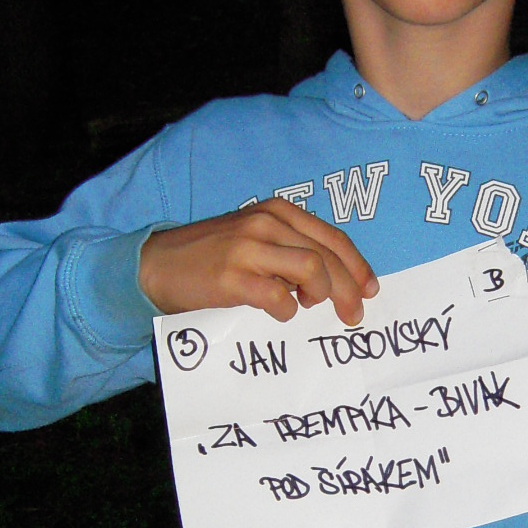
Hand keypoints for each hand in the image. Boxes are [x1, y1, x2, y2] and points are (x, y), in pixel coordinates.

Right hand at [138, 197, 378, 325]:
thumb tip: (331, 282)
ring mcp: (248, 249)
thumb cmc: (211, 256)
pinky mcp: (232, 278)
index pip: (332, 237)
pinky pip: (278, 297)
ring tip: (312, 307)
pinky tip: (280, 312)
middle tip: (354, 315)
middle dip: (350, 288)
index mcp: (276, 212)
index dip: (357, 266)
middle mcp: (265, 223)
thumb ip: (288, 249)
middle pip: (327, 255)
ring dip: (323, 294)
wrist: (157, 264)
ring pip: (311, 269)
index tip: (370, 289)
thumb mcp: (253, 238)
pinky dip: (287, 310)